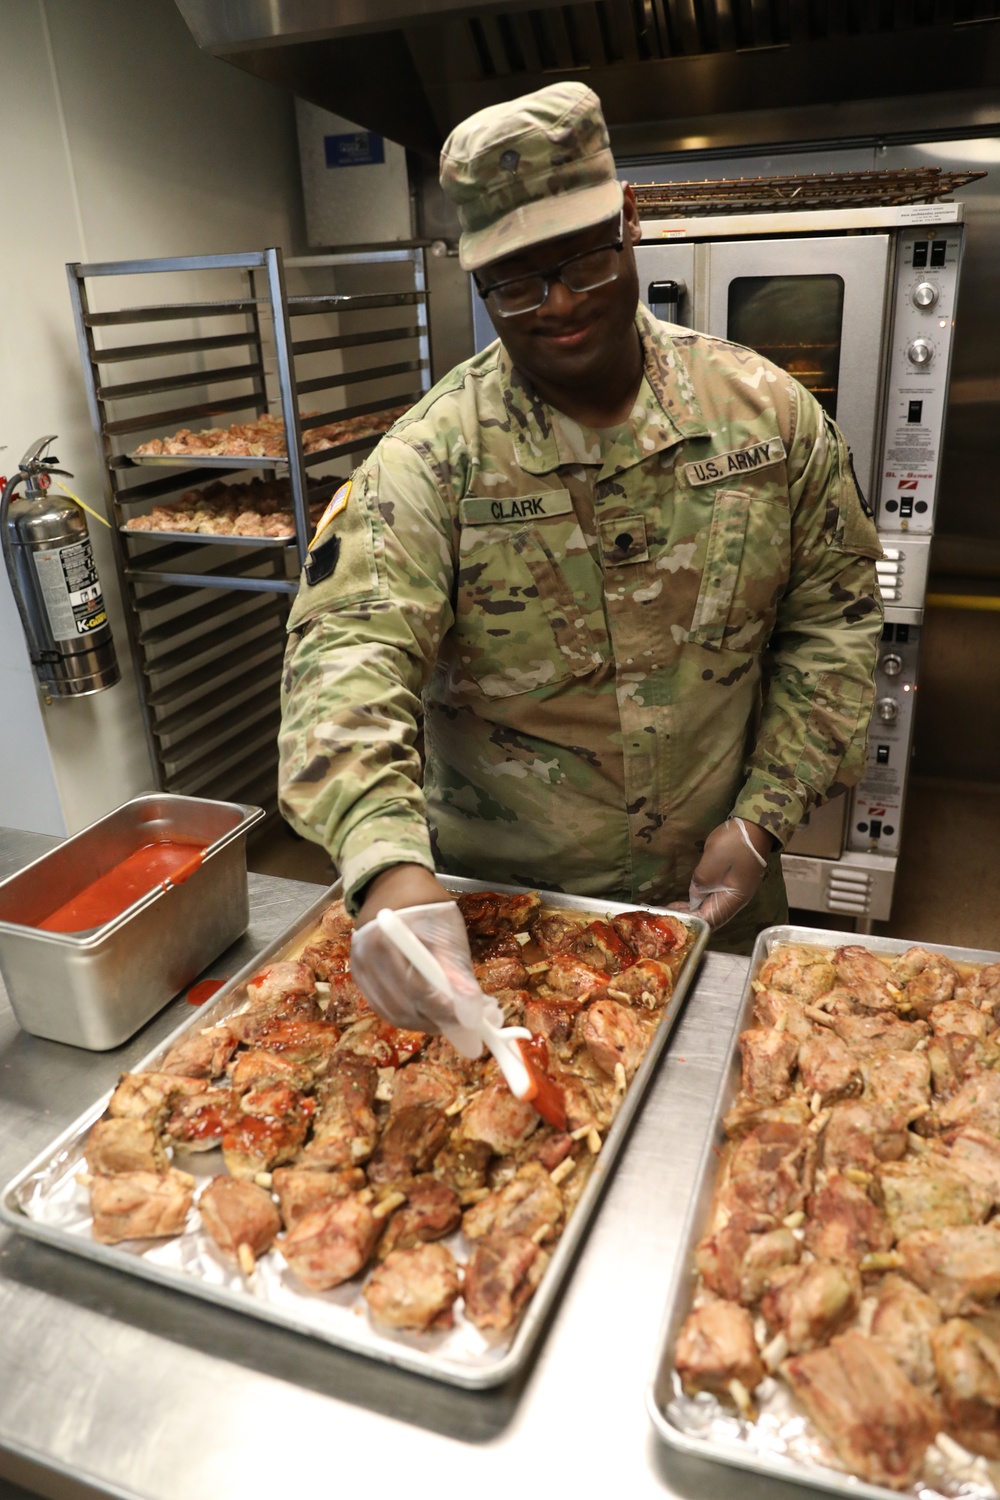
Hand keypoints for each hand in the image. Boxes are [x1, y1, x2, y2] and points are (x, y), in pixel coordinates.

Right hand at [351, 867, 501, 1056]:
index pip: (417, 988)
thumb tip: (473, 1011)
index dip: (445, 1011)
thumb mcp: (448, 932)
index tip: (470, 1022)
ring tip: (449, 1018)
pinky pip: (384, 1008)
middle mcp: (367, 957)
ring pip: (393, 1013)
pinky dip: (408, 1015)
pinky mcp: (359, 977)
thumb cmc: (427, 906)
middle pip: (403, 1007)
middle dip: (436, 1021)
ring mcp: (359, 969)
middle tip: (464, 1025)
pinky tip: (427, 1011)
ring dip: (424, 1022)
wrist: (394, 887)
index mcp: (388, 939)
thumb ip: (457, 972)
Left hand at [669, 818, 772, 930]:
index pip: (710, 920)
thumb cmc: (734, 844)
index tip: (671, 916)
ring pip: (712, 908)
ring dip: (694, 909)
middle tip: (667, 912)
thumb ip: (700, 883)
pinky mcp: (732, 882)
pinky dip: (700, 899)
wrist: (754, 826)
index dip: (690, 921)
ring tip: (674, 907)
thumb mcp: (712, 863)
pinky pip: (714, 897)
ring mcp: (735, 891)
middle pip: (711, 917)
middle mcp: (735, 900)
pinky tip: (689, 896)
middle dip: (690, 917)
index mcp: (734, 899)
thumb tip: (694, 897)